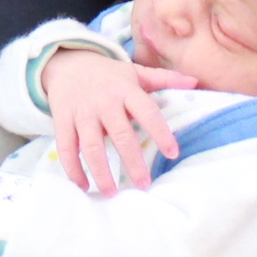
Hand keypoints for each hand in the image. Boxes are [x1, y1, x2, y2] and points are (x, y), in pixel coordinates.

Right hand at [41, 48, 196, 195]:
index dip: (161, 132)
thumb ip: (164, 78)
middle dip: (132, 161)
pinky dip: (73, 169)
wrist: (67, 62)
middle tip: (144, 184)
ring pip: (90, 146)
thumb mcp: (135, 72)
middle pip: (120, 134)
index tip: (173, 153)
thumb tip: (195, 82)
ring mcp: (81, 112)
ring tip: (112, 193)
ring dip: (101, 171)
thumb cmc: (108, 74)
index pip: (147, 112)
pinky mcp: (62, 120)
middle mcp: (104, 102)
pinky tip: (84, 185)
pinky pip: (66, 148)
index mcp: (126, 90)